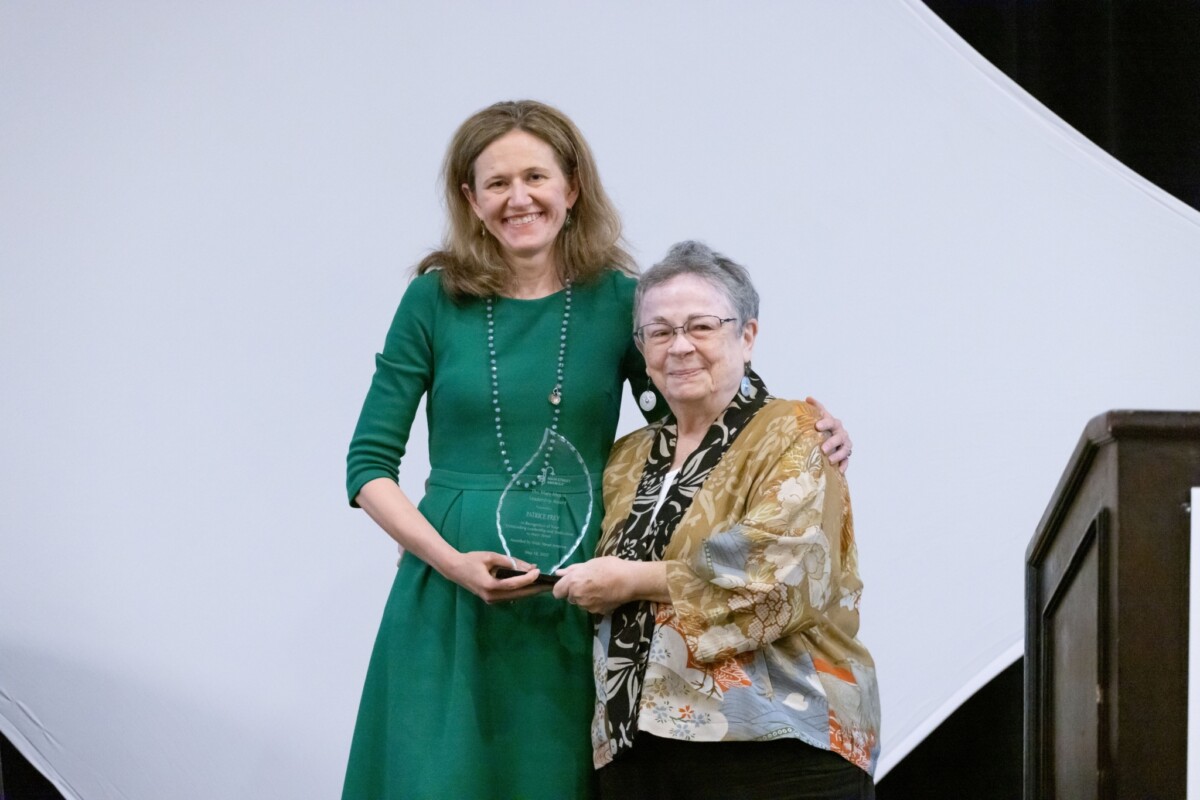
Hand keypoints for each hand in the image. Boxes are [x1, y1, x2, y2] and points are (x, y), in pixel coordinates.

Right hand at [442, 551, 548, 603]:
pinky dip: (522, 590)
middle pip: (518, 594)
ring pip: (516, 596)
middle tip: (550, 584)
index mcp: (489, 586)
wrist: (454, 570)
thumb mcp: (490, 557)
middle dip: (535, 589)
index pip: (513, 584)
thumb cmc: (471, 560)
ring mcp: (492, 600)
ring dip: (530, 591)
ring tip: (544, 584)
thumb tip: (528, 567)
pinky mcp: (492, 599)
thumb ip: (508, 561)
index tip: (538, 571)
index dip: (527, 578)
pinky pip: (511, 596)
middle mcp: (492, 597)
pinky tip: (532, 585)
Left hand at [553, 556, 668, 614]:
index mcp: (573, 583)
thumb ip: (572, 570)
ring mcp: (587, 606)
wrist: (628, 580)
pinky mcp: (597, 612)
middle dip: (576, 592)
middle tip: (589, 583)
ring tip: (600, 588)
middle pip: (570, 598)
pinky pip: (592, 607)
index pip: (557, 592)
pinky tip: (606, 595)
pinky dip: (596, 603)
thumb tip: (558, 573)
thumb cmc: (609, 567)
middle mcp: (577, 596)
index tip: (570, 584)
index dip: (562, 588)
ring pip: (581, 603)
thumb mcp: (590, 563)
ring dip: (586, 598)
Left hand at [807, 396, 851, 473]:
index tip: (817, 426)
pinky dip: (844, 465)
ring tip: (829, 460)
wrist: (830, 436)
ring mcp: (845, 445)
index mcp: (834, 423)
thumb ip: (815, 408)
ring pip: (845, 449)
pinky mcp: (845, 456)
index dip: (825, 423)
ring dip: (838, 455)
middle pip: (839, 437)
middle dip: (832, 442)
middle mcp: (841, 433)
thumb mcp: (819, 416)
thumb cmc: (823, 426)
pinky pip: (847, 461)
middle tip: (823, 448)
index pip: (831, 421)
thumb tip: (808, 398)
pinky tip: (840, 471)